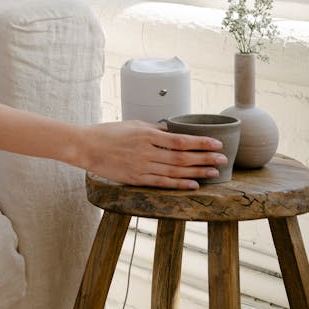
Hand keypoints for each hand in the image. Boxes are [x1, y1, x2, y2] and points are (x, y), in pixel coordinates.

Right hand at [79, 120, 227, 189]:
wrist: (86, 146)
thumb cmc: (108, 132)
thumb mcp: (132, 124)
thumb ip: (154, 129)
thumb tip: (172, 131)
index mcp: (147, 135)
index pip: (181, 140)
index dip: (201, 143)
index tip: (217, 143)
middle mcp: (147, 151)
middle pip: (182, 157)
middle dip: (205, 158)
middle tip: (223, 159)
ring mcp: (142, 166)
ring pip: (175, 172)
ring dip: (197, 172)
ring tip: (214, 173)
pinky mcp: (136, 179)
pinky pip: (162, 183)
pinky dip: (179, 184)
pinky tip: (194, 184)